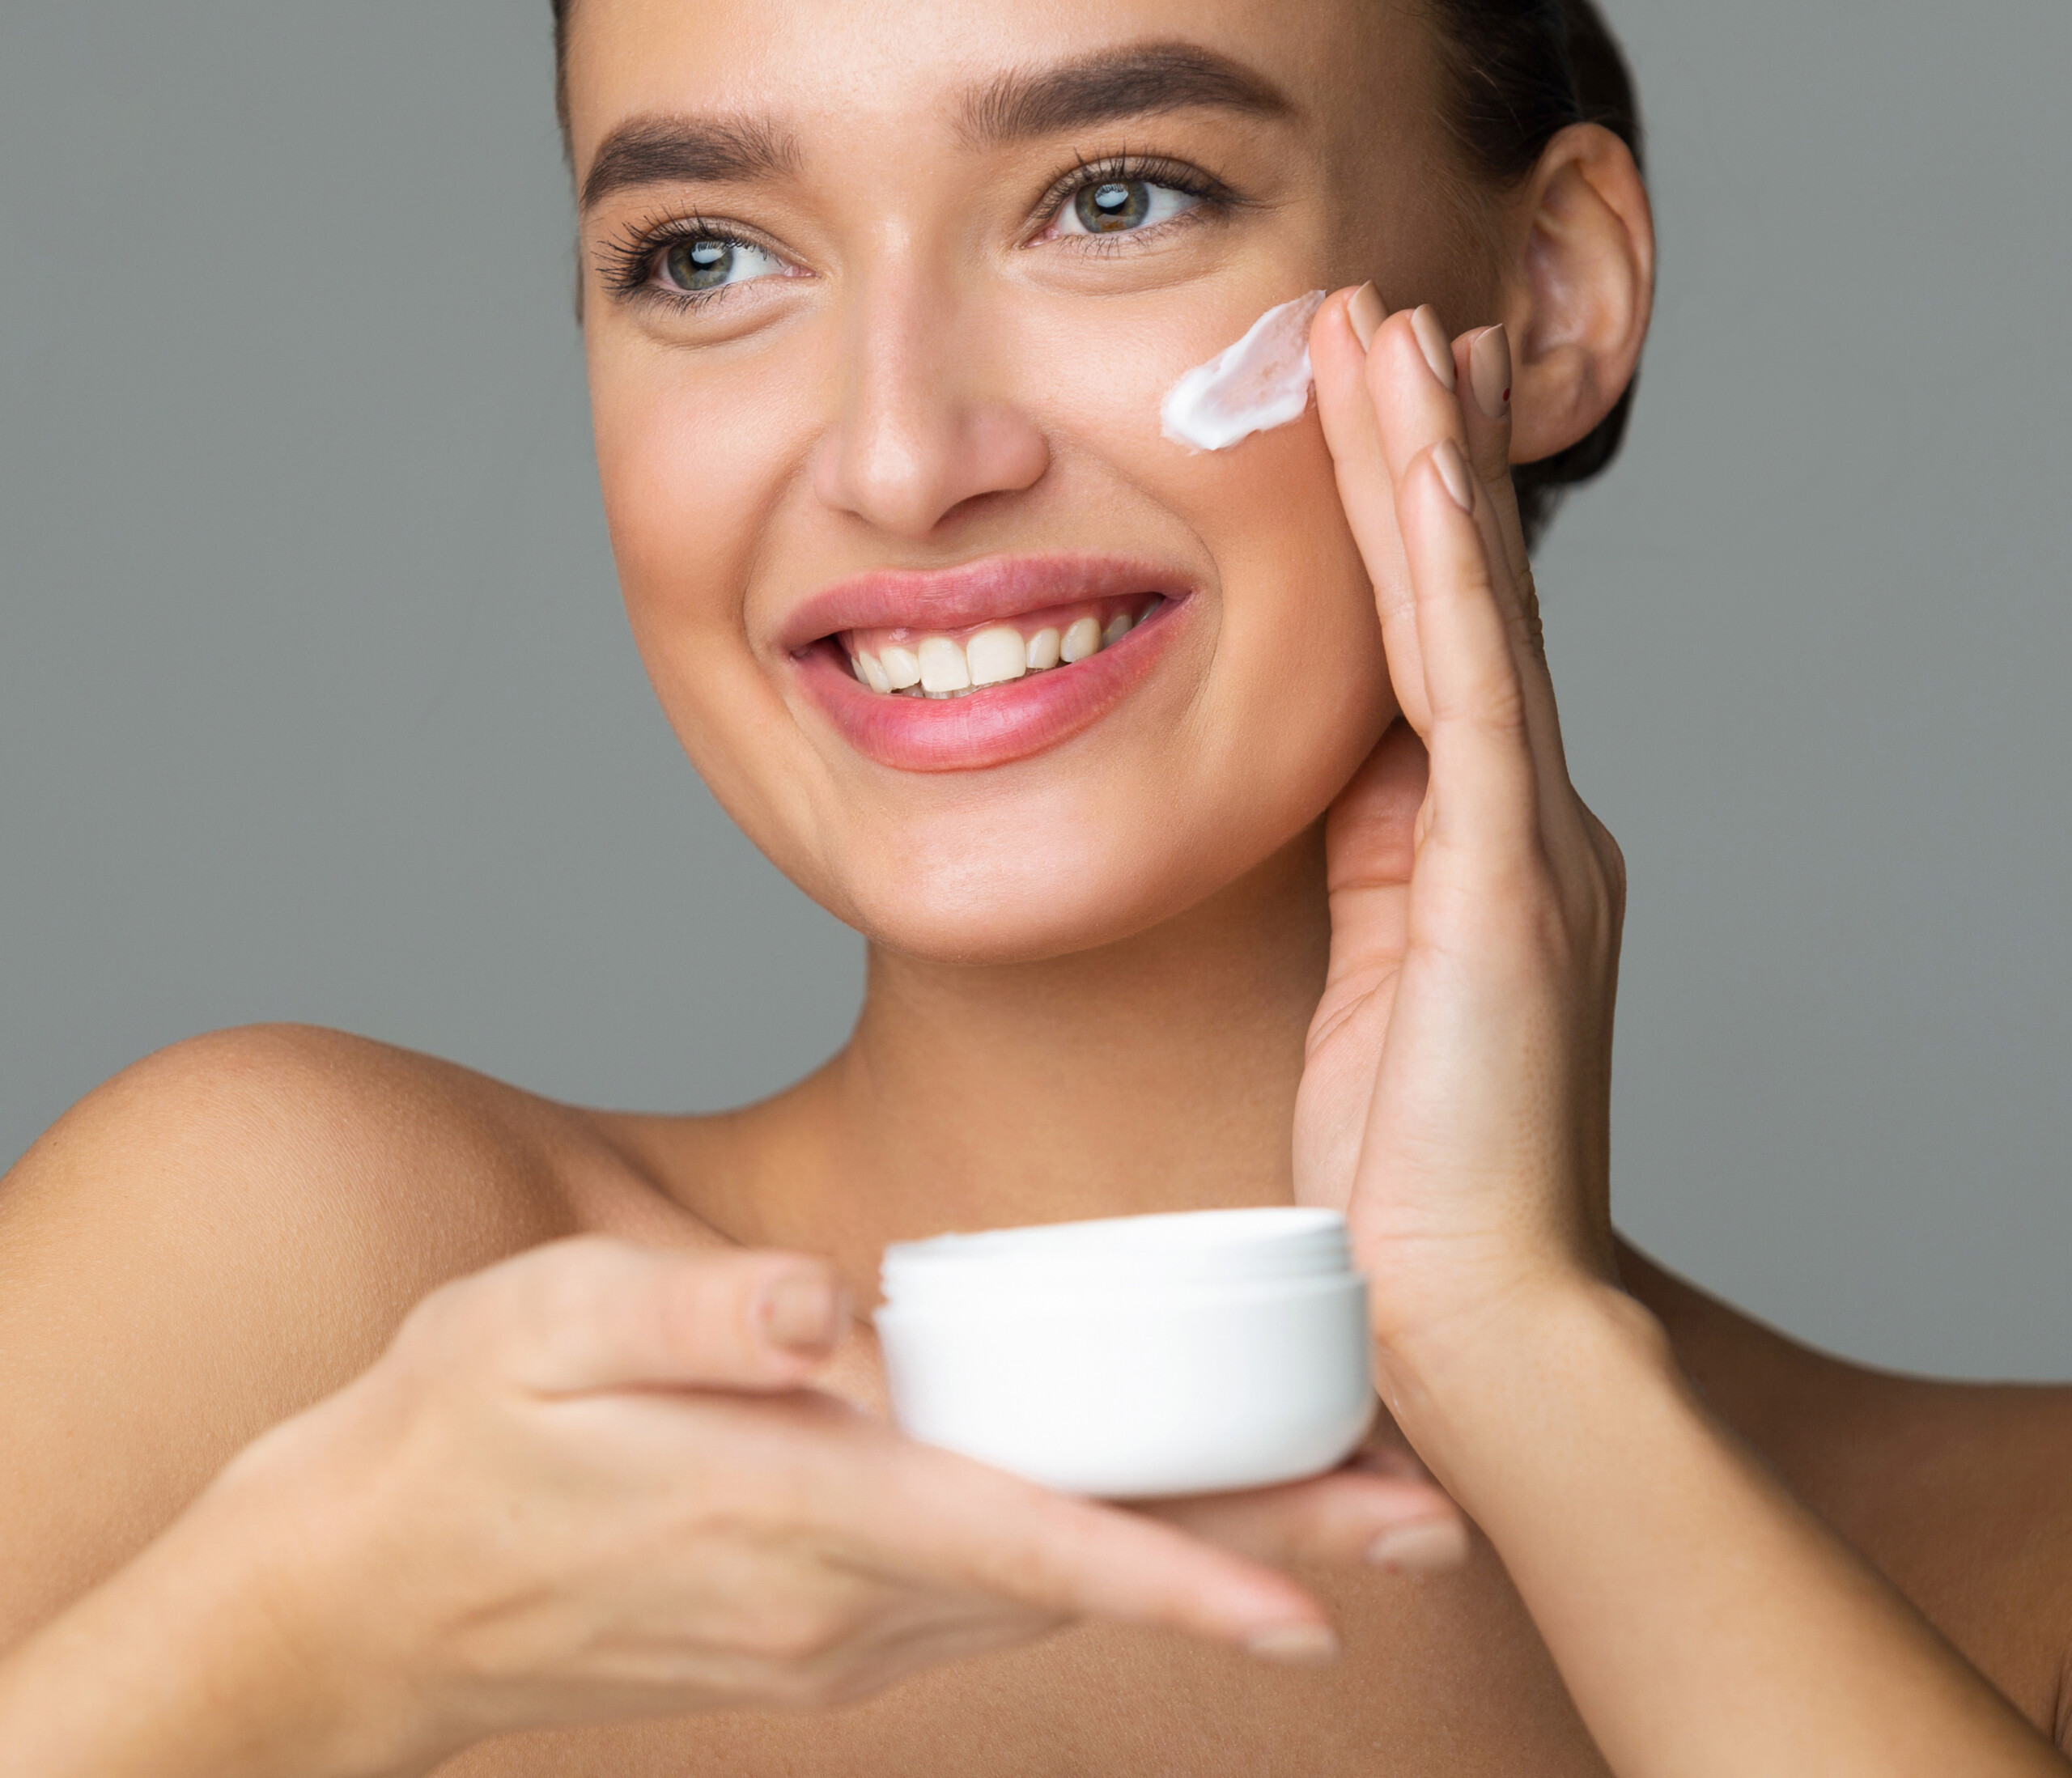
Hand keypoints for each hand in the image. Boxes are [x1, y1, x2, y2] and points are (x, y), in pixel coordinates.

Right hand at [84, 1236, 1459, 1774]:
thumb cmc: (449, 1432)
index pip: (1018, 1545)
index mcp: (784, 1513)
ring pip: (1057, 1592)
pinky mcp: (821, 1632)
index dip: (1173, 1573)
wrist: (357, 1595)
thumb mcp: (537, 1325)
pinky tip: (1173, 1524)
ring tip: (1350, 1518)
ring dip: (1206, 1560)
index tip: (1315, 1598)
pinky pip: (996, 1594)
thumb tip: (826, 1304)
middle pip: (1084, 1575)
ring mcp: (834, 1637)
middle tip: (1428, 1527)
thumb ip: (692, 1315)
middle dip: (1262, 1557)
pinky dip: (1106, 1562)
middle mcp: (837, 1603)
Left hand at [1295, 287, 1626, 1374]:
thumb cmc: (1408, 1174)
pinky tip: (1411, 458)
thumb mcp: (1371, 985)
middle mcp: (1525, 823)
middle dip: (1423, 454)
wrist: (1466, 1307)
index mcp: (1483, 850)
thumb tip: (1340, 772)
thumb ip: (1370, 871)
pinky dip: (1438, 563)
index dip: (1409, 528)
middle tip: (1385, 319)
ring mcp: (1526, 842)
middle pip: (1466, 601)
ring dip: (1425, 466)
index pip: (1442, 652)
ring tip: (1389, 333)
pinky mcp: (1502, 878)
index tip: (1368, 414)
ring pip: (1470, 612)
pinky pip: (1463, 686)